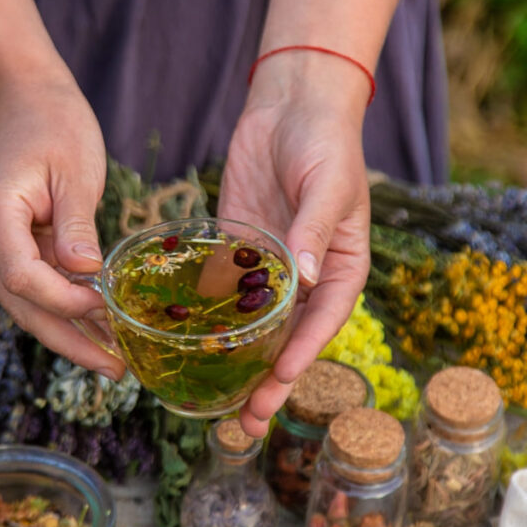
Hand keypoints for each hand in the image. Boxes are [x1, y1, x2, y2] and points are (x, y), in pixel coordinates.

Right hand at [0, 80, 125, 380]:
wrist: (27, 102)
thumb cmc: (56, 127)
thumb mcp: (76, 172)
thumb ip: (78, 227)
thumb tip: (87, 277)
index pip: (21, 276)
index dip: (64, 301)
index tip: (107, 309)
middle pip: (19, 302)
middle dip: (68, 339)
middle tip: (115, 369)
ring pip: (24, 302)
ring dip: (68, 332)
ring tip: (113, 361)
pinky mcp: (3, 246)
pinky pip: (32, 286)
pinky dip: (64, 307)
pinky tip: (98, 331)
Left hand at [220, 53, 370, 436]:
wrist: (292, 104)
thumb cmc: (325, 142)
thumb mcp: (328, 184)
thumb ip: (314, 229)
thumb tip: (304, 276)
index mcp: (338, 267)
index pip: (322, 322)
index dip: (301, 356)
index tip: (277, 384)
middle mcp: (303, 276)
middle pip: (287, 339)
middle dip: (268, 382)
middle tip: (246, 422)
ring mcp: (267, 266)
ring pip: (253, 327)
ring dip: (238, 364)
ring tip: (217, 404)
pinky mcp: (235, 250)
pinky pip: (222, 292)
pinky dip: (209, 322)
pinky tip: (187, 347)